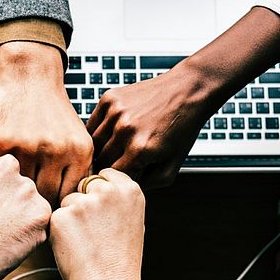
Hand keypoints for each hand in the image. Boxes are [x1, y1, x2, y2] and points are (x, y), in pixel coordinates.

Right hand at [0, 41, 92, 205]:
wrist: (31, 78)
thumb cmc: (54, 113)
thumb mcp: (77, 139)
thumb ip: (77, 172)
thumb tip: (71, 210)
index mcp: (79, 151)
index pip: (69, 196)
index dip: (59, 206)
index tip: (50, 207)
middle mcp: (56, 150)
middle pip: (46, 197)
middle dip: (38, 202)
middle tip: (30, 204)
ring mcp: (27, 147)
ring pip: (22, 188)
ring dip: (17, 191)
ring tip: (15, 192)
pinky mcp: (2, 143)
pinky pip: (2, 173)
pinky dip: (1, 176)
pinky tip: (2, 175)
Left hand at [50, 169, 145, 279]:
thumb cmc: (120, 260)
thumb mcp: (132, 221)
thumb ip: (117, 199)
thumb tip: (98, 185)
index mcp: (129, 190)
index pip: (104, 174)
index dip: (99, 193)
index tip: (102, 210)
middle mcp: (107, 191)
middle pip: (84, 185)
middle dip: (84, 202)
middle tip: (94, 231)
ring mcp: (83, 203)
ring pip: (68, 201)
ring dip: (71, 217)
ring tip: (87, 242)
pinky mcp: (62, 217)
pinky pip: (55, 217)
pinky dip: (60, 231)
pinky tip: (75, 247)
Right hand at [85, 65, 209, 187]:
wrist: (187, 90)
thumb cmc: (182, 129)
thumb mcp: (172, 166)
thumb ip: (147, 184)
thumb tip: (123, 188)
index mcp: (140, 150)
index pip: (113, 177)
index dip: (117, 180)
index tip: (122, 177)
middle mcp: (125, 130)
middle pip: (100, 161)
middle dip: (108, 166)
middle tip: (118, 164)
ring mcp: (115, 112)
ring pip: (93, 143)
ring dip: (101, 150)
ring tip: (116, 149)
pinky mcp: (109, 99)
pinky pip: (92, 124)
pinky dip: (98, 132)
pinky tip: (112, 133)